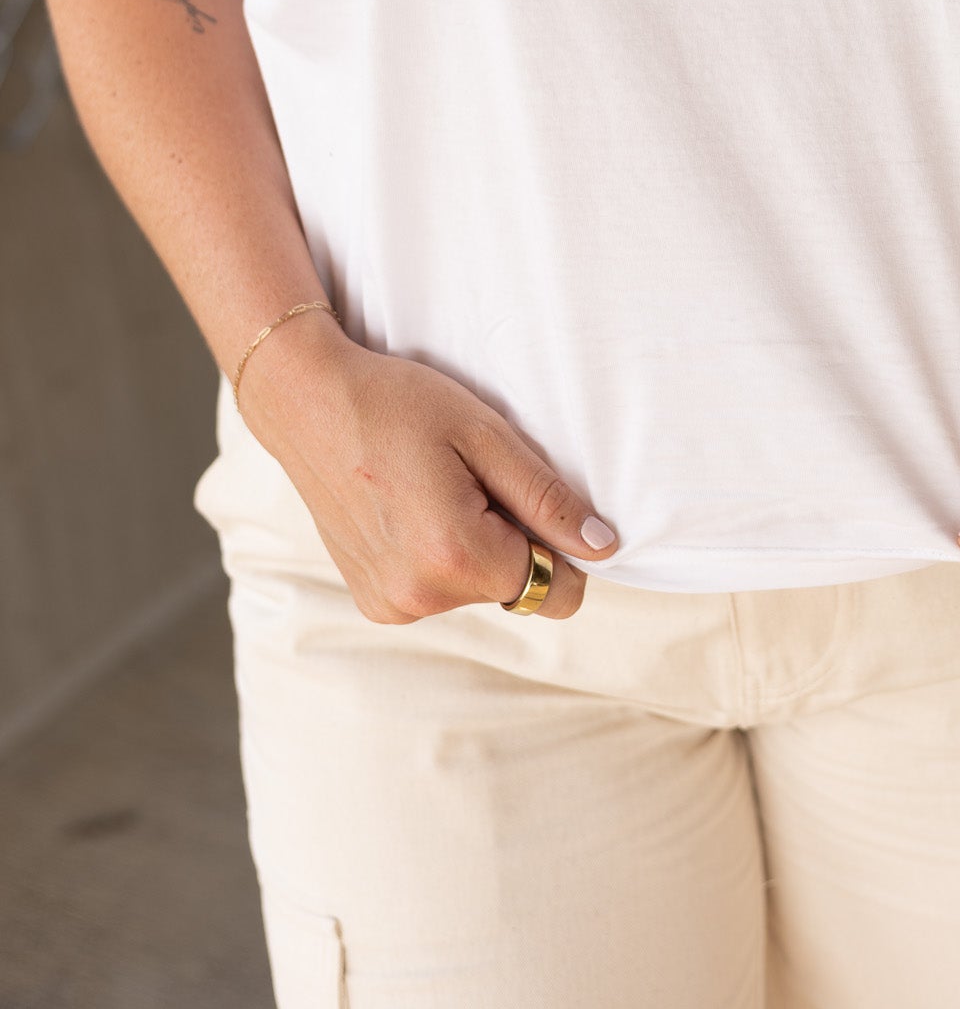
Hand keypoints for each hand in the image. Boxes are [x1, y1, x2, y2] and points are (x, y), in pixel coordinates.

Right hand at [235, 311, 617, 620]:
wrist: (307, 402)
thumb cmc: (398, 404)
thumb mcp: (485, 435)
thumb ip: (547, 498)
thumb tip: (603, 548)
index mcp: (455, 557)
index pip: (557, 590)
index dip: (558, 543)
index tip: (526, 495)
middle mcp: (421, 597)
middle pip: (517, 591)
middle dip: (513, 541)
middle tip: (471, 479)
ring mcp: (391, 605)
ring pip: (478, 591)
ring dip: (476, 547)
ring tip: (437, 487)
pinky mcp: (373, 602)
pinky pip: (439, 590)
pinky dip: (440, 556)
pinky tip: (412, 506)